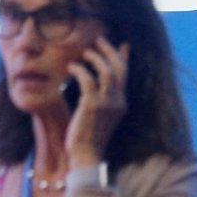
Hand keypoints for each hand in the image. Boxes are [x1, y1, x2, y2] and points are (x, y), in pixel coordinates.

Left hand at [63, 36, 128, 168]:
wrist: (85, 157)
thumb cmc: (88, 138)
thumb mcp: (99, 116)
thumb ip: (101, 100)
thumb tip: (95, 85)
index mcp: (121, 104)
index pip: (125, 74)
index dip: (123, 58)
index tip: (122, 44)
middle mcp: (117, 101)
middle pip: (118, 68)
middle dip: (109, 51)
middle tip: (98, 39)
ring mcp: (106, 104)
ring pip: (106, 71)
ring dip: (95, 58)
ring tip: (84, 52)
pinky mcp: (92, 106)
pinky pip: (88, 80)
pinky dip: (80, 70)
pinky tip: (71, 68)